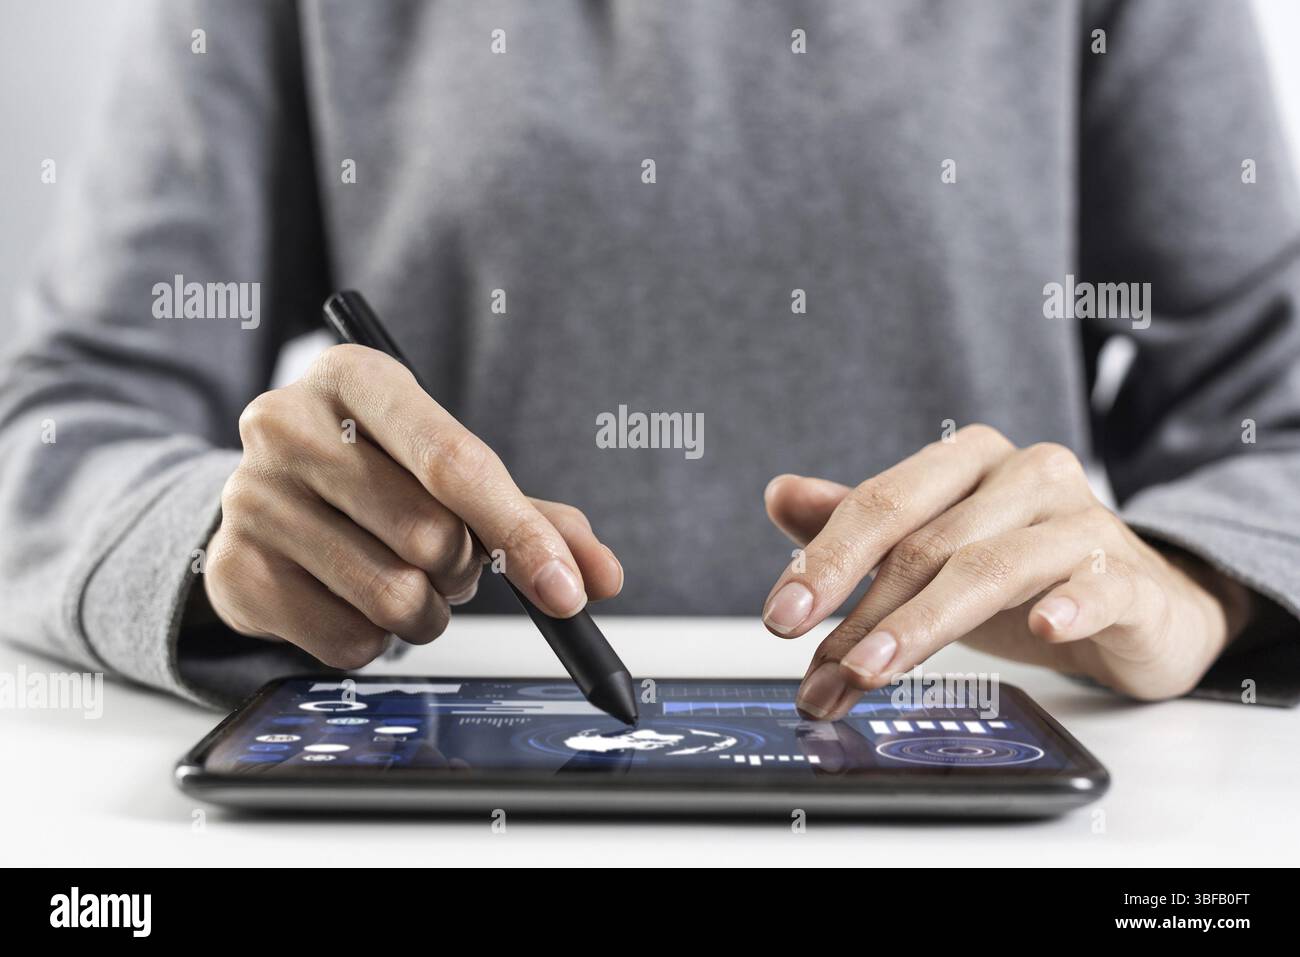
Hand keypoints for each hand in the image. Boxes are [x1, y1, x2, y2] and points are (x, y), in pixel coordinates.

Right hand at [203, 344, 622, 668]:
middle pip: (430, 536)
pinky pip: (347, 642)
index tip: (567, 592)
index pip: (454, 461)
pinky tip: (355, 601)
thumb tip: (601, 575)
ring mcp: (251, 497)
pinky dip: (375, 640)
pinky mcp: (232, 570)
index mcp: (355, 376)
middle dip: (462, 569)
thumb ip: (534, 516)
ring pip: (393, 597)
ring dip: (426, 612)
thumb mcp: (448, 468)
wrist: (269, 500)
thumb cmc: (379, 474)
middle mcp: (288, 424)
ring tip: (406, 581)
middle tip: (447, 558)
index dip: (520, 533)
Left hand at [761, 425, 1251, 717]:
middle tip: (821, 672)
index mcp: (967, 461)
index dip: (826, 560)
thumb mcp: (934, 549)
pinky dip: (1069, 605)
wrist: (1140, 604)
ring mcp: (1081, 520)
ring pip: (991, 568)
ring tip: (873, 671)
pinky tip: (1043, 627)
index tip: (782, 617)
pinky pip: (1096, 585)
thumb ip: (860, 525)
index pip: (882, 504)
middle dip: (863, 616)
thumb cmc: (1025, 573)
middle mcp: (1024, 474)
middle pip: (927, 543)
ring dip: (923, 625)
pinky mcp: (1130, 576)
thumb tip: (780, 494)